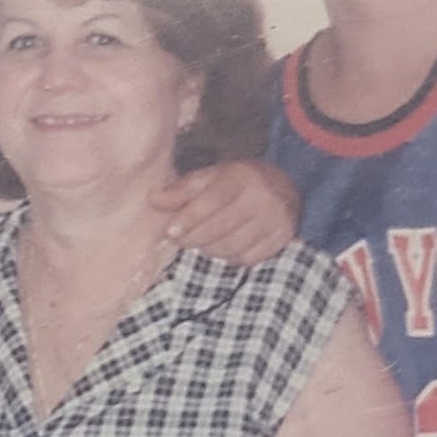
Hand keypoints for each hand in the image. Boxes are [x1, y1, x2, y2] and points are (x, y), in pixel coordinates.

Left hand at [157, 159, 301, 265]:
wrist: (283, 186)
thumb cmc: (236, 183)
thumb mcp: (209, 179)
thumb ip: (181, 191)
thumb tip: (153, 200)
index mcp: (240, 178)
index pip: (212, 201)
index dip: (189, 218)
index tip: (171, 232)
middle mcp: (261, 198)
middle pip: (219, 228)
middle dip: (193, 237)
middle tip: (180, 238)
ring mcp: (274, 220)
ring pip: (231, 247)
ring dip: (210, 248)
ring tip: (203, 240)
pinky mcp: (281, 239)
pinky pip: (246, 259)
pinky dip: (230, 257)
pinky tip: (225, 246)